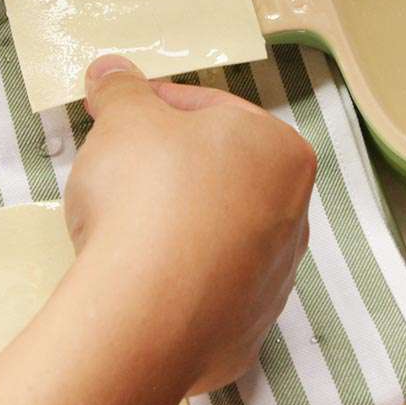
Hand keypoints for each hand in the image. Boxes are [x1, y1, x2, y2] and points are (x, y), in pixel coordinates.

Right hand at [64, 56, 314, 394]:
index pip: (212, 110)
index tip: (118, 115)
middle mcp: (293, 215)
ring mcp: (274, 279)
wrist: (145, 313)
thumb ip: (121, 90)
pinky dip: (171, 279)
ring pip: (213, 234)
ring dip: (172, 224)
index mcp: (282, 151)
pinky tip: (136, 276)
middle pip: (218, 174)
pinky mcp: (246, 330)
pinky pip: (202, 290)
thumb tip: (112, 73)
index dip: (155, 106)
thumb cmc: (147, 196)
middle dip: (167, 166)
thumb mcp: (124, 119)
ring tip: (120, 226)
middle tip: (116, 167)